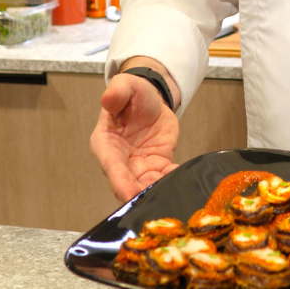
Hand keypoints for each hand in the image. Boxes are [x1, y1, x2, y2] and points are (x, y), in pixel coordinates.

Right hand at [90, 66, 180, 201]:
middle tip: (155, 203)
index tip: (129, 195)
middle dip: (140, 195)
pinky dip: (172, 182)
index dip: (120, 182)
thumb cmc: (132, 93)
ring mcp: (139, 165)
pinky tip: (182, 184)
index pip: (111, 167)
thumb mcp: (125, 85)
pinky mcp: (157, 165)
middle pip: (128, 184)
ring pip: (146, 185)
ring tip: (171, 195)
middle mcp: (120, 160)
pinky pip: (164, 177)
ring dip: (157, 192)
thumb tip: (107, 98)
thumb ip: (117, 92)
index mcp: (106, 143)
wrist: (151, 98)